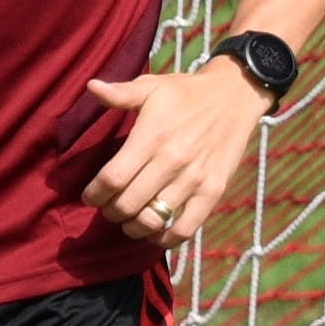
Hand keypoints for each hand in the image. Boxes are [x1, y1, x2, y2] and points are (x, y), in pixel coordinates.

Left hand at [81, 55, 272, 249]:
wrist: (235, 96)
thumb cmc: (186, 92)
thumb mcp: (152, 86)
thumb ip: (120, 93)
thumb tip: (91, 87)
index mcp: (151, 137)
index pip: (112, 178)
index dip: (94, 194)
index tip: (90, 196)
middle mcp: (171, 161)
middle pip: (127, 204)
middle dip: (110, 212)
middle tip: (108, 208)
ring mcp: (194, 179)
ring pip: (152, 220)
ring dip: (133, 226)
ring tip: (129, 220)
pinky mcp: (214, 191)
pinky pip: (186, 228)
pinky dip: (166, 239)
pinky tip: (156, 233)